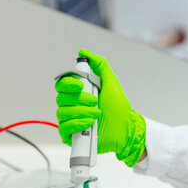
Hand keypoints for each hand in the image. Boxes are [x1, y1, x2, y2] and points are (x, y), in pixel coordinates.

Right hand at [55, 49, 145, 166]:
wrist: (126, 129)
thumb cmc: (118, 108)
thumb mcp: (111, 83)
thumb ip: (99, 65)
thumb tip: (84, 52)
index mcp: (78, 93)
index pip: (62, 85)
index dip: (68, 83)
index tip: (80, 85)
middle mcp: (72, 106)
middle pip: (61, 98)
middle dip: (79, 99)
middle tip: (95, 101)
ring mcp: (71, 121)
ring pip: (62, 113)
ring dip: (81, 112)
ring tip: (97, 114)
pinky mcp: (71, 136)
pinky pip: (64, 128)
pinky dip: (77, 124)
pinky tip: (90, 124)